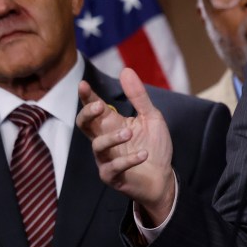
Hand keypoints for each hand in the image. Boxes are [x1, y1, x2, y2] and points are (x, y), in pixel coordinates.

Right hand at [76, 67, 175, 224]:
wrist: (163, 177)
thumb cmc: (154, 146)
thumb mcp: (151, 117)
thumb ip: (138, 97)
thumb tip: (126, 70)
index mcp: (111, 124)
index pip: (94, 107)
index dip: (87, 97)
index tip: (83, 84)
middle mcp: (104, 139)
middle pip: (84, 125)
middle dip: (87, 114)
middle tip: (99, 106)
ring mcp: (105, 159)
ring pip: (97, 146)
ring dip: (112, 138)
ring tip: (130, 132)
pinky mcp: (112, 176)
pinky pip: (113, 167)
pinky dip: (128, 160)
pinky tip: (143, 154)